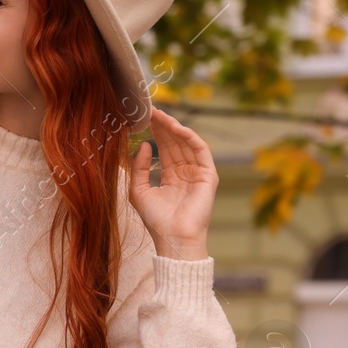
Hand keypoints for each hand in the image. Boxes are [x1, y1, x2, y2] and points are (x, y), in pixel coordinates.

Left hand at [128, 107, 215, 260]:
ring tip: (159, 114)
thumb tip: (143, 146)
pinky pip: (200, 150)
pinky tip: (176, 127)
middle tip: (149, 109)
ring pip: (185, 143)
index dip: (155, 133)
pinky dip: (189, 137)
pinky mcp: (208, 175)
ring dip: (173, 127)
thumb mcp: (139, 190)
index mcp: (171, 176)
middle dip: (162, 125)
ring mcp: (198, 173)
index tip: (143, 118)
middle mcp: (185, 172)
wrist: (173, 238)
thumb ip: (139, 168)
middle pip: (174, 142)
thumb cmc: (156, 220)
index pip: (164, 148)